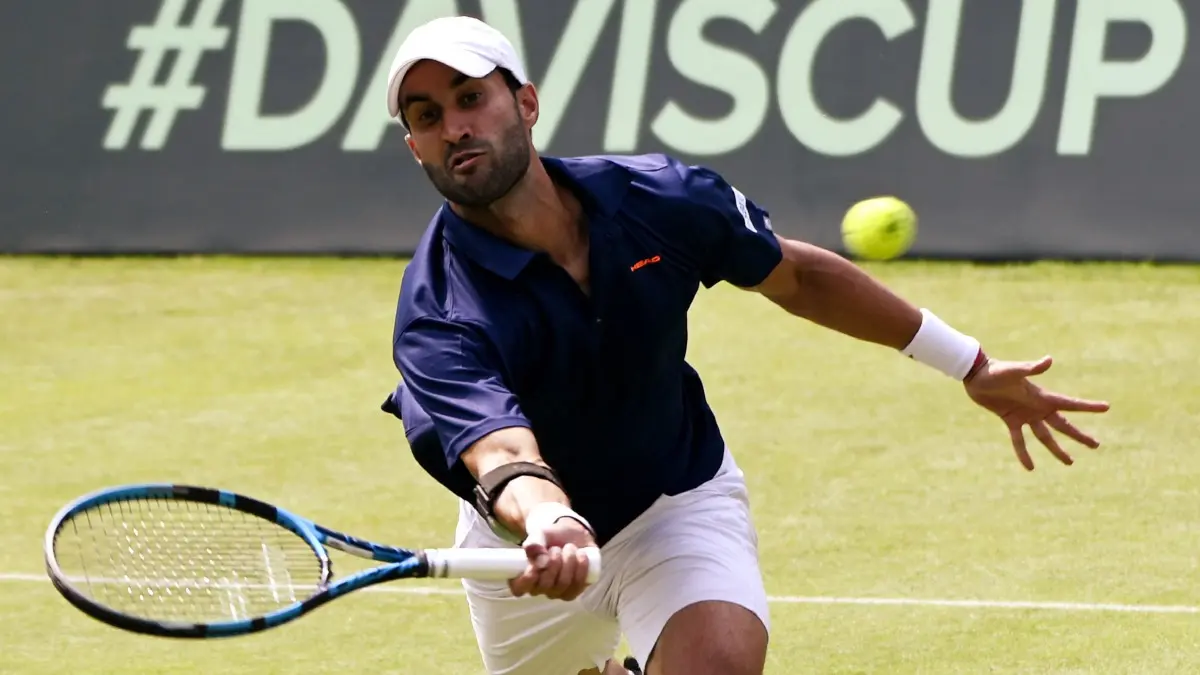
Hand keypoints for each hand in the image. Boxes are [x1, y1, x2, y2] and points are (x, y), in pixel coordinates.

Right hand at [508, 517, 596, 600]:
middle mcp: (539, 588)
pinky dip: (581, 568)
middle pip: (545, 586)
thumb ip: (534, 545)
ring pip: (563, 585)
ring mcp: (557, 591)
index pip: (518, 588)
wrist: (570, 534)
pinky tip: (581, 555)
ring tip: (569, 547)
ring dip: (568, 563)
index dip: (526, 580)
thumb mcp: (539, 535)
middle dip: (553, 563)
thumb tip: (541, 561)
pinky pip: (578, 586)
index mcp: (524, 576)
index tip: (534, 566)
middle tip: (556, 548)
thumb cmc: (549, 537)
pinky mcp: (574, 589)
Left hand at [964, 355, 1109, 469]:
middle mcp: (1037, 407)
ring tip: (1070, 462)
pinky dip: (1023, 453)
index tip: (1106, 407)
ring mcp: (1025, 415)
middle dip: (1079, 435)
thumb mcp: (1013, 370)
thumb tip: (1049, 360)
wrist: (976, 374)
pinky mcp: (1010, 420)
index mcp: (1042, 396)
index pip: (1070, 404)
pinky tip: (1030, 468)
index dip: (1088, 406)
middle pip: (1063, 425)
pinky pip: (1019, 440)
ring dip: (1057, 449)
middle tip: (1096, 445)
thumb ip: (1031, 368)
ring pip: (1045, 436)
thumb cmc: (995, 370)